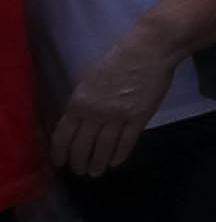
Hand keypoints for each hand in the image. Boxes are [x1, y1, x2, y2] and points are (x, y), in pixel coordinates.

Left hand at [51, 25, 183, 177]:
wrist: (149, 49)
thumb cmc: (118, 60)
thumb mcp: (89, 79)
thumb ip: (81, 102)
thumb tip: (76, 123)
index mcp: (78, 102)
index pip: (63, 136)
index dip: (60, 153)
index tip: (60, 163)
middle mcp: (95, 112)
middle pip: (82, 146)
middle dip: (79, 163)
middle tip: (80, 171)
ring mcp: (118, 116)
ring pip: (103, 148)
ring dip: (98, 164)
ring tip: (96, 172)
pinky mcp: (139, 117)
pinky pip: (126, 143)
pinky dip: (119, 156)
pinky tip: (114, 163)